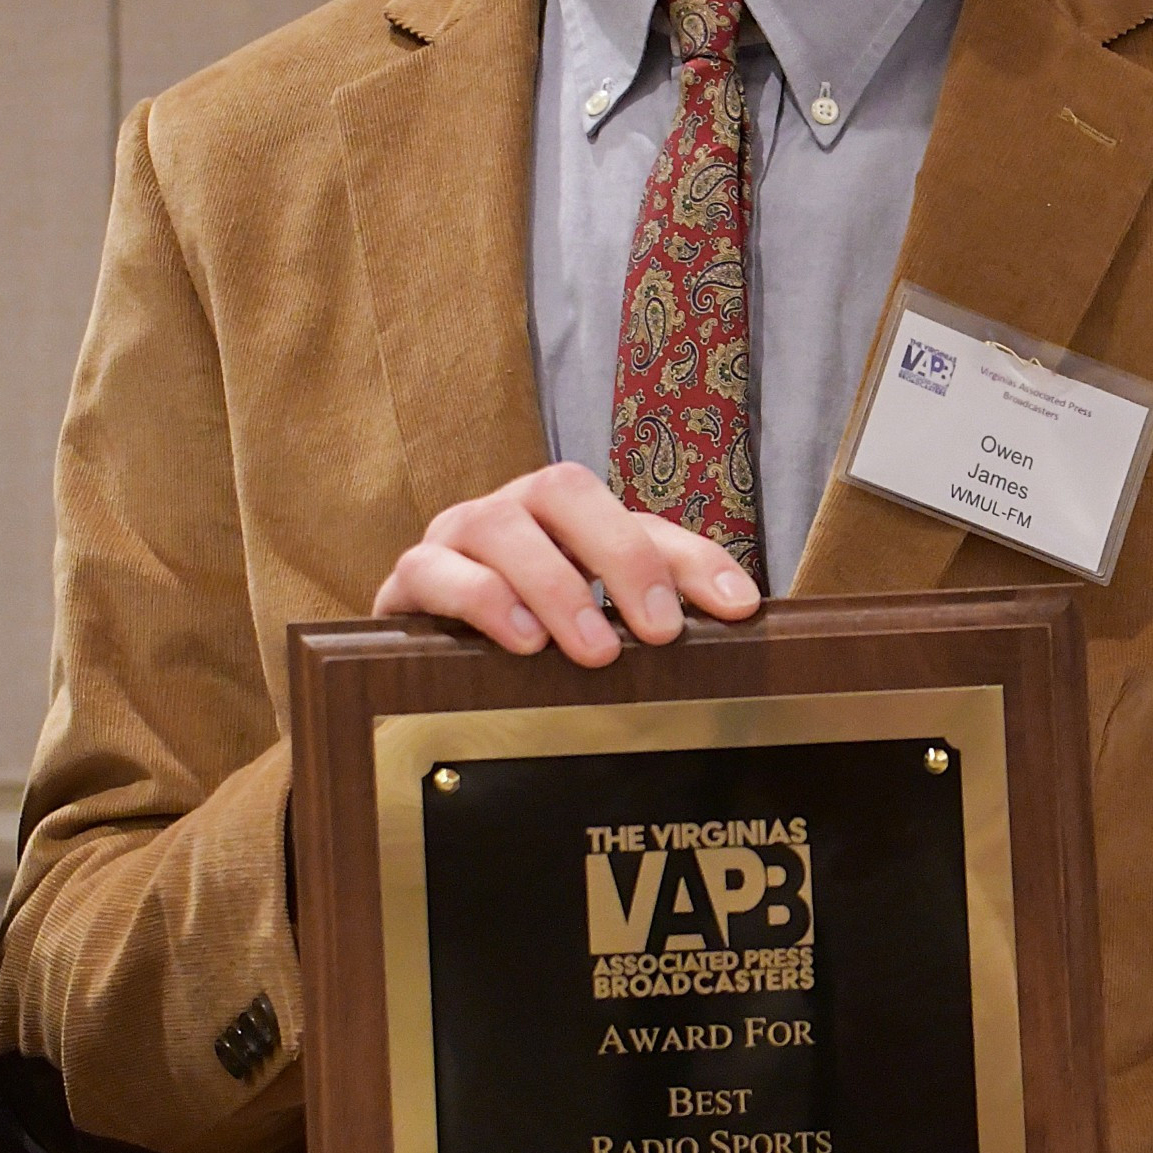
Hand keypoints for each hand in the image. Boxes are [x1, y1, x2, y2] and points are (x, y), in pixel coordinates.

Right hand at [371, 462, 758, 662]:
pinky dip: (481, 600)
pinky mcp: (410, 578)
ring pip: (498, 525)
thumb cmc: (524, 633)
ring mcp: (456, 536)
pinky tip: (521, 641)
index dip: (693, 559)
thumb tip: (741, 610)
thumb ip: (662, 605)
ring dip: (553, 585)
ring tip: (592, 648)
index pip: (640, 519)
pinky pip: (433, 569)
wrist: (421, 664)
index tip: (737, 609)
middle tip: (658, 631)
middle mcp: (513, 510)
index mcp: (568, 516)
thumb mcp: (599, 620)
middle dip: (619, 554)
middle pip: (563, 488)